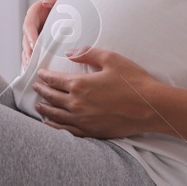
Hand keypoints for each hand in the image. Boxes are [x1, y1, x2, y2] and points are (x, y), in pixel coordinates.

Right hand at [21, 0, 71, 67]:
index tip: (34, 44)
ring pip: (31, 46)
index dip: (29, 34)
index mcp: (40, 9)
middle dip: (28, 50)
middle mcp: (39, 22)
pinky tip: (39, 72)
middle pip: (28, 37)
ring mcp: (43, 33)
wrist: (88, 3)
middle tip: (32, 62)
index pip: (30, 21)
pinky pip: (40, 52)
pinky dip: (37, 62)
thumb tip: (46, 1)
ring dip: (30, 58)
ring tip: (33, 70)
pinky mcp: (49, 42)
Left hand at [32, 45, 166, 138]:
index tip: (40, 74)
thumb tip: (70, 53)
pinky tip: (50, 123)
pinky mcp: (92, 132)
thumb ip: (87, 53)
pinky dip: (55, 126)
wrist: (151, 107)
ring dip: (45, 108)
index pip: (55, 80)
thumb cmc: (133, 82)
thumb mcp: (111, 59)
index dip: (45, 76)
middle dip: (42, 91)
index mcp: (80, 85)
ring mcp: (83, 120)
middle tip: (35, 87)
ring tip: (38, 105)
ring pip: (56, 115)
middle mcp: (77, 104)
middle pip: (52, 97)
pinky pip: (67, 131)